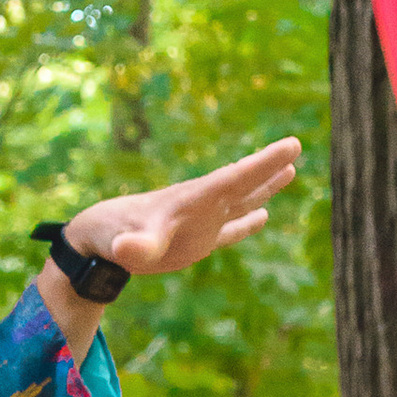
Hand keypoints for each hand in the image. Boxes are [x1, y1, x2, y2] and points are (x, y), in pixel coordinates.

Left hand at [63, 137, 302, 279]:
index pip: (235, 177)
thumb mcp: (126, 244)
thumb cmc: (113, 237)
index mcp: (194, 200)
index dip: (264, 162)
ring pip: (241, 201)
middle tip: (295, 145)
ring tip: (291, 170)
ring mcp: (201, 221)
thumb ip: (135, 246)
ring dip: (264, 187)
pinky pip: (229, 229)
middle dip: (268, 166)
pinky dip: (247, 223)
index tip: (291, 145)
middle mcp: (202, 205)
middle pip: (243, 183)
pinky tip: (263, 216)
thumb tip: (126, 250)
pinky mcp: (197, 239)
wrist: (100, 239)